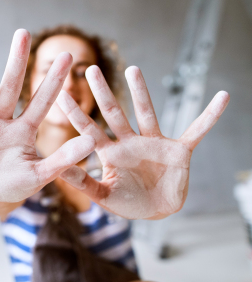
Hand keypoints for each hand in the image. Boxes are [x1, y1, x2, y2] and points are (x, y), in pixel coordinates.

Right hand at [0, 29, 94, 202]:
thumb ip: (63, 159)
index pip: (42, 101)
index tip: (67, 55)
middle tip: (23, 33)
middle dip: (17, 62)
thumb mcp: (41, 175)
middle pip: (10, 88)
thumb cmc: (16, 185)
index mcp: (24, 131)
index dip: (54, 80)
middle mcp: (1, 123)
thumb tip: (91, 141)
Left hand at [57, 65, 228, 219]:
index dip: (76, 113)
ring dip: (139, 92)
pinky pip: (196, 130)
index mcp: (110, 153)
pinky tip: (221, 97)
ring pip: (145, 112)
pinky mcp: (177, 150)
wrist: (157, 212)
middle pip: (113, 113)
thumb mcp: (103, 196)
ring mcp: (153, 143)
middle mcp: (129, 142)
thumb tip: (60, 171)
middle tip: (90, 69)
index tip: (60, 94)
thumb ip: (84, 183)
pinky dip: (210, 116)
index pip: (88, 129)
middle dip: (102, 92)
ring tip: (132, 69)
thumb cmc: (129, 203)